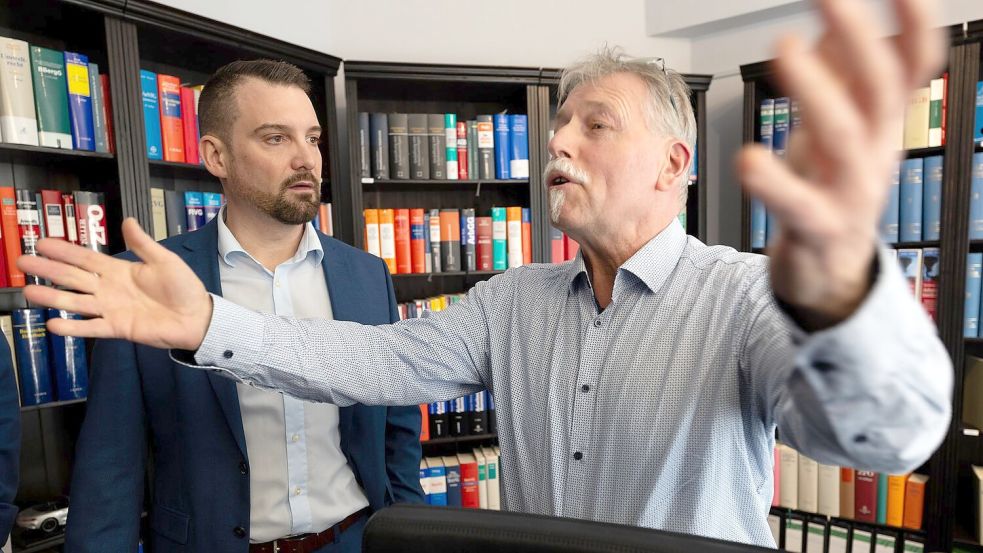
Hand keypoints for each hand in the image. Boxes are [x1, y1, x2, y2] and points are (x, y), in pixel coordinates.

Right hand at [17, 218, 211, 349]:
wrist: (197, 317)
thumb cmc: (183, 287)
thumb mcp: (165, 260)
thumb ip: (143, 244)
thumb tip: (128, 220)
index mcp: (119, 270)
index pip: (85, 258)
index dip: (64, 250)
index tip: (41, 243)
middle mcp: (109, 289)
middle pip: (73, 277)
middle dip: (48, 270)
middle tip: (23, 263)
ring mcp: (111, 309)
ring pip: (76, 302)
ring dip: (52, 298)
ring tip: (29, 292)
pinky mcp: (117, 328)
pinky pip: (91, 327)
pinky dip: (73, 327)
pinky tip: (53, 325)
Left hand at [738, 0, 944, 329]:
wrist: (828, 272)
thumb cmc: (827, 190)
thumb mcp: (836, 130)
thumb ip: (836, 82)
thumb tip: (828, 29)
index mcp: (879, 125)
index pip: (910, 69)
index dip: (913, 28)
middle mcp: (872, 153)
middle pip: (878, 90)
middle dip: (859, 39)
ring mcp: (849, 192)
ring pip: (842, 136)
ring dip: (817, 88)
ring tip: (786, 47)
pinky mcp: (816, 229)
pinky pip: (798, 204)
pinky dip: (773, 182)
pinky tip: (748, 159)